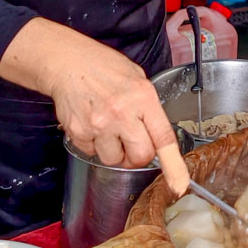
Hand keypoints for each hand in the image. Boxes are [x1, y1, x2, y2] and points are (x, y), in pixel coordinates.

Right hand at [0, 18, 177, 168]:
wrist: (68, 63)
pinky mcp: (79, 133)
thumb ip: (149, 107)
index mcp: (143, 98)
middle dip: (139, 155)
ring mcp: (99, 125)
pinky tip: (93, 125)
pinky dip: (94, 145)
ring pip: (114, 160)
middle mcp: (122, 114)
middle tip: (133, 142)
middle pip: (140, 157)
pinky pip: (92, 153)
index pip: (163, 138)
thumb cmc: (104, 68)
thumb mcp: (138, 79)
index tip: (179, 184)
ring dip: (115, 151)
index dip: (174, 165)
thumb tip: (156, 134)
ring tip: (109, 129)